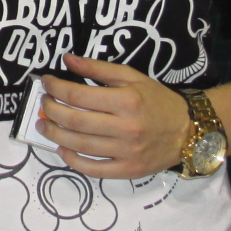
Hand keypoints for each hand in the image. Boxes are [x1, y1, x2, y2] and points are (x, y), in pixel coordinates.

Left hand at [35, 54, 192, 178]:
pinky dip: (73, 161)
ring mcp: (126, 152)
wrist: (187, 131)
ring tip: (44, 125)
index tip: (47, 83)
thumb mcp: (132, 77)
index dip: (56, 88)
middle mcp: (125, 128)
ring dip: (55, 135)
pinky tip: (62, 149)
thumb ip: (98, 68)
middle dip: (51, 111)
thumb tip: (67, 60)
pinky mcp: (127, 170)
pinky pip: (93, 169)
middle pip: (75, 121)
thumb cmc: (157, 101)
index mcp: (126, 101)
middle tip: (43, 104)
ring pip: (79, 145)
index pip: (79, 95)